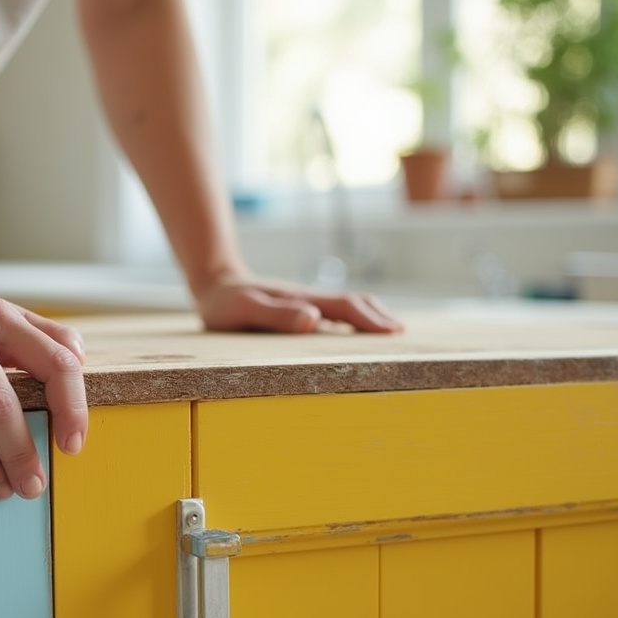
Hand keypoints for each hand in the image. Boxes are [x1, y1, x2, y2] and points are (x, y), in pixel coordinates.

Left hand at [194, 273, 403, 333]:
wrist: (214, 283)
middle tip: (402, 333)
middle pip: (353, 304)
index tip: (394, 331)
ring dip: (368, 317)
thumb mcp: (246, 309)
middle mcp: (309, 300)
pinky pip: (332, 316)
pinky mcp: (297, 311)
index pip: (345, 308)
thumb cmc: (225, 302)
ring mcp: (305, 304)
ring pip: (345, 308)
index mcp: (302, 300)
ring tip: (389, 331)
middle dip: (378, 317)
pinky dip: (352, 321)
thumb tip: (314, 320)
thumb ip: (277, 315)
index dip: (371, 319)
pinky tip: (354, 333)